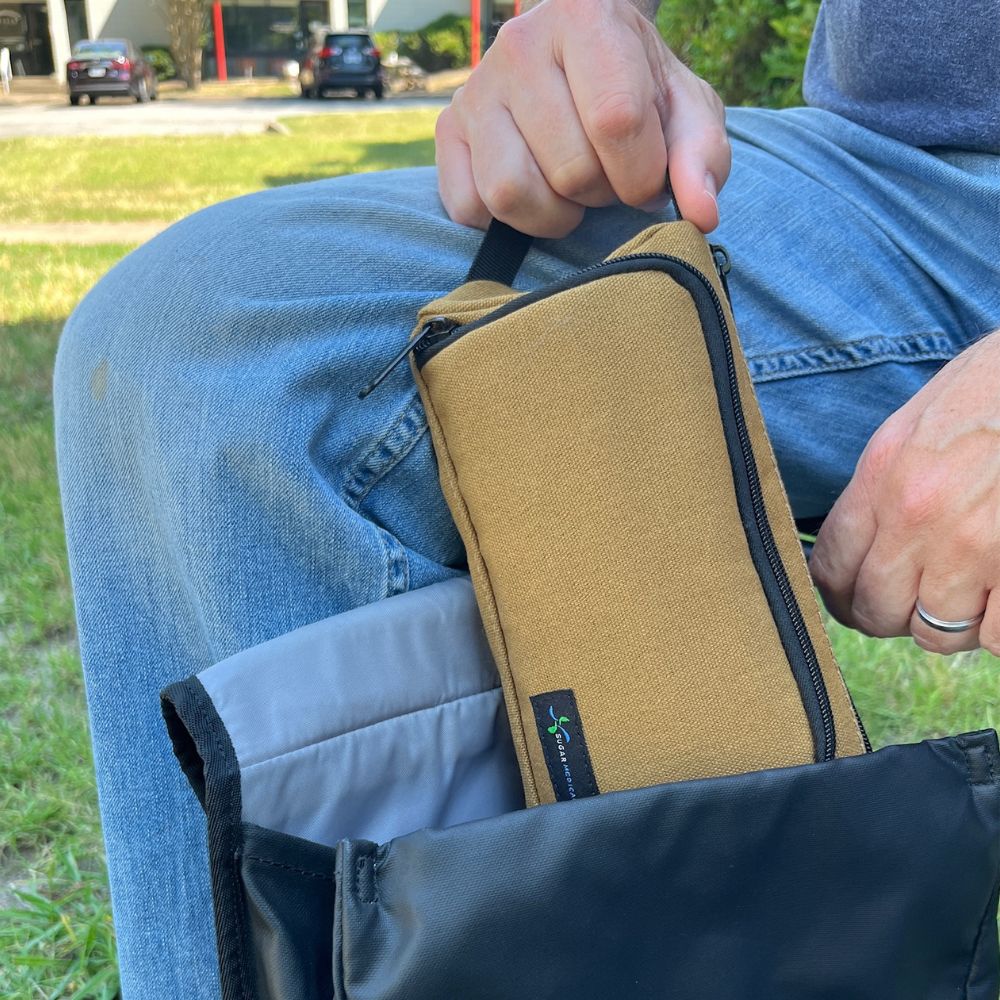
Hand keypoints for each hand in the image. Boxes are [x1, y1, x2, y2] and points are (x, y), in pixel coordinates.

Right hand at [435, 0, 730, 237]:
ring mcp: (476, 89)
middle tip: (606, 176)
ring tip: (570, 189)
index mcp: (587, 17)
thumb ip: (701, 158)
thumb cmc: (638, 89)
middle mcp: (520, 44)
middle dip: (600, 194)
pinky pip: (469, 207)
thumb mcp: (686, 111)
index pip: (617, 121)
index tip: (647, 177)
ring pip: (512, 194)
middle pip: (569, 169)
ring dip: (553, 214)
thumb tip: (701, 214)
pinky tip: (532, 189)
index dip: (641, 175)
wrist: (580, 58)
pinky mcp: (449, 130)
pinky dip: (505, 220)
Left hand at [811, 330, 999, 655]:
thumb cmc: (993, 392)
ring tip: (964, 598)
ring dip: (948, 624)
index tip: (851, 600)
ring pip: (934, 631)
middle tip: (909, 605)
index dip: (839, 595)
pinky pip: (996, 637)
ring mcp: (972, 547)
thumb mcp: (916, 427)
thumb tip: (860, 544)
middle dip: (888, 616)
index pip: (831, 566)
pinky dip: (997, 629)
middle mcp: (917, 516)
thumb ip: (882, 488)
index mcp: (883, 477)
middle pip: (875, 609)